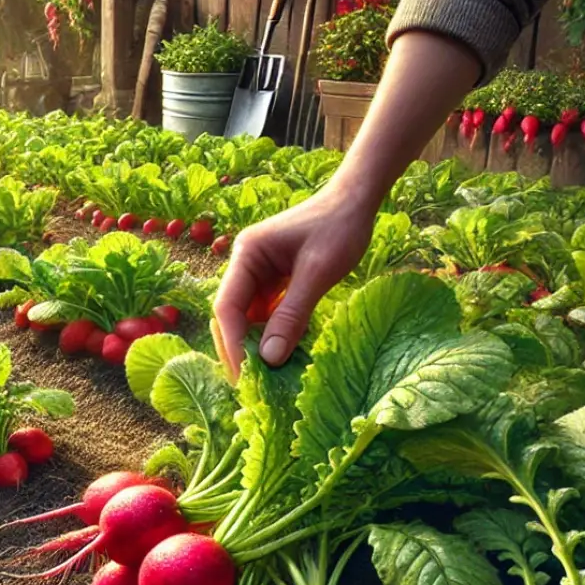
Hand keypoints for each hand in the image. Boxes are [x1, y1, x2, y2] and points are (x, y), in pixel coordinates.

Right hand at [212, 189, 377, 377]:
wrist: (358, 199)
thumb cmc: (340, 228)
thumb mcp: (318, 273)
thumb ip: (292, 315)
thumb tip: (269, 359)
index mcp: (246, 254)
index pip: (227, 306)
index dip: (232, 343)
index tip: (243, 376)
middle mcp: (245, 263)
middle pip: (231, 314)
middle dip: (238, 347)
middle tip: (249, 385)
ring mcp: (259, 272)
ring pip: (248, 317)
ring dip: (256, 344)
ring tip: (266, 377)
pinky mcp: (276, 280)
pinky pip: (267, 313)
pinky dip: (273, 333)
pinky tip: (283, 353)